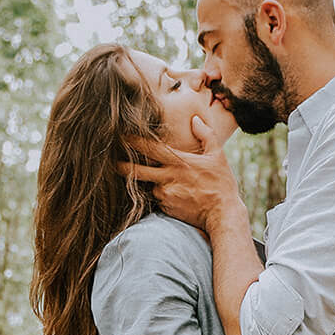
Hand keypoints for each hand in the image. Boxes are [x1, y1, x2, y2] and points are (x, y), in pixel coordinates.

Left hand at [121, 118, 239, 232]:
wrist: (223, 215)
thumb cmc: (222, 184)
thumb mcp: (218, 156)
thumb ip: (206, 135)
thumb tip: (194, 119)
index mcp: (179, 162)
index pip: (150, 148)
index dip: (133, 141)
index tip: (120, 135)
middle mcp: (168, 178)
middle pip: (137, 171)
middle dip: (122, 166)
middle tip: (111, 162)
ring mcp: (165, 194)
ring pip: (149, 186)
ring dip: (152, 183)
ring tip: (166, 183)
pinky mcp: (166, 208)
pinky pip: (158, 199)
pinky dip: (162, 196)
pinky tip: (175, 196)